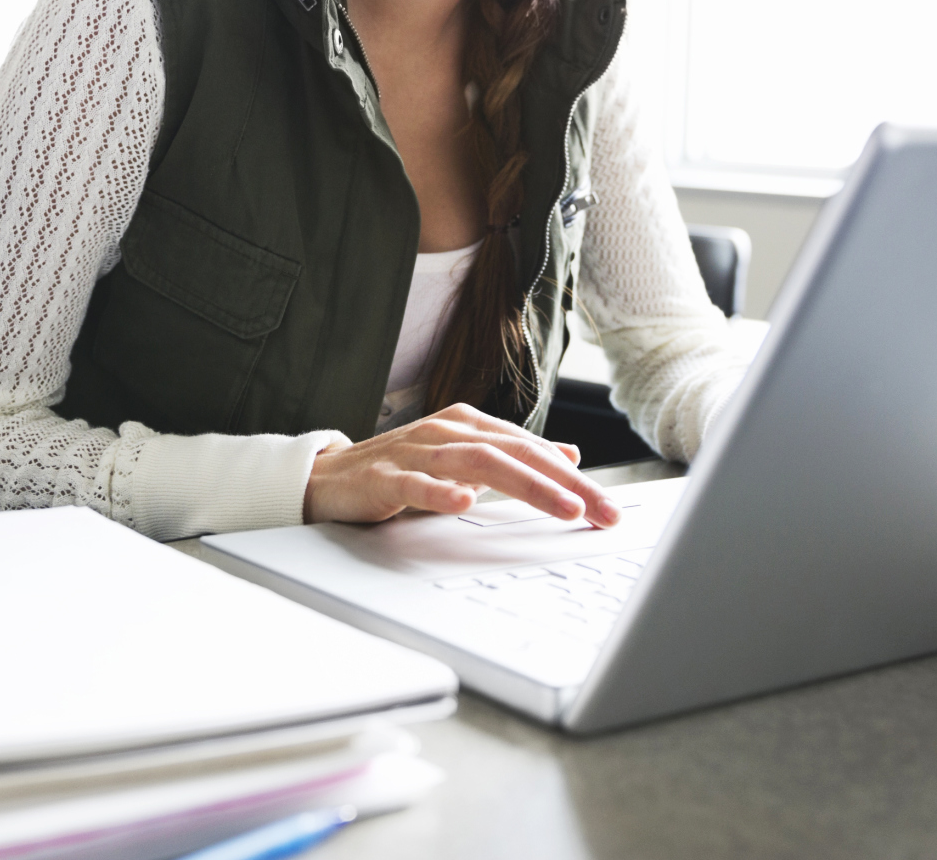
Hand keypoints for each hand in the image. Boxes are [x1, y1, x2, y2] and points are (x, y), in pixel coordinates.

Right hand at [303, 404, 621, 527]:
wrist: (327, 479)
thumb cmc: (400, 471)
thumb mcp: (463, 459)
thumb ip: (512, 456)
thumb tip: (569, 455)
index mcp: (469, 426)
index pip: (532, 449)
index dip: (574, 478)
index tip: (609, 508)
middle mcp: (446, 432)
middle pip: (515, 453)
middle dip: (564, 484)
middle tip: (601, 512)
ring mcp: (414, 453)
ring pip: (478, 463)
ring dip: (525, 485)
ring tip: (562, 507)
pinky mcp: (383, 478)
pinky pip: (415, 484)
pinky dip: (441, 492)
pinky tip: (465, 503)